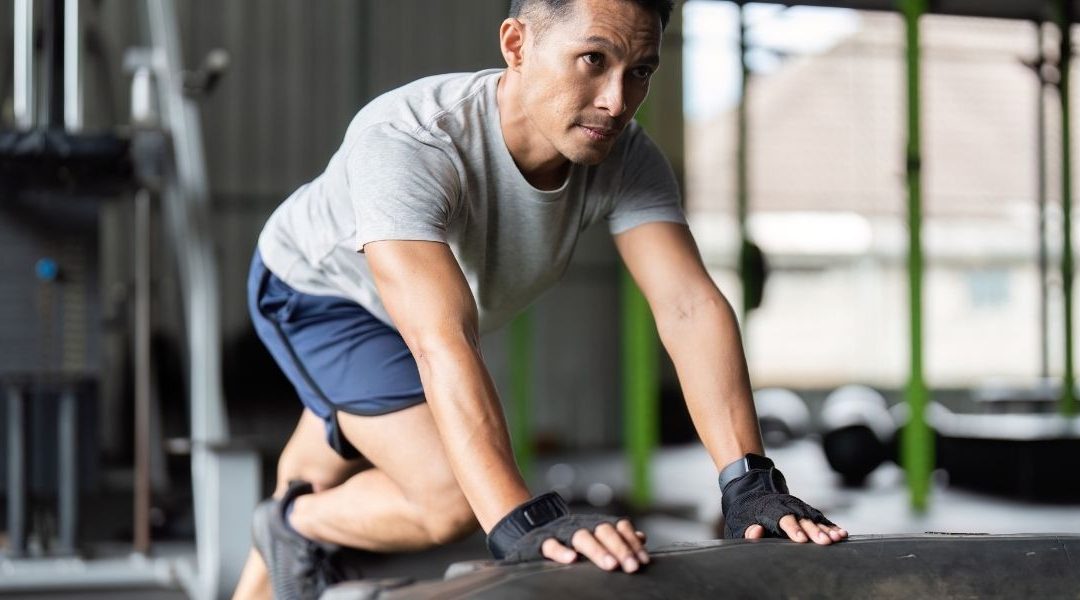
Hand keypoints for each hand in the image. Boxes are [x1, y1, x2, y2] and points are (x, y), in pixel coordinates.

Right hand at [540, 518, 649, 572]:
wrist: (530, 528)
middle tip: (632, 566)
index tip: (644, 560)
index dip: (632, 542)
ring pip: (581, 537)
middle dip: (620, 548)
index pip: (618, 527)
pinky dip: (561, 552)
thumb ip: (617, 537)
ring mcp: (562, 532)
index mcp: (595, 524)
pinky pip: (551, 545)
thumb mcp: (594, 535)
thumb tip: (642, 537)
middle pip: (604, 531)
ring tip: (611, 565)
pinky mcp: (542, 542)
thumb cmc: (569, 537)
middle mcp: (581, 525)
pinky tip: (571, 560)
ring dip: (598, 550)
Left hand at [719, 457, 846, 543]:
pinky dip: (831, 526)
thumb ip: (748, 529)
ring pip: (815, 519)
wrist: (754, 494)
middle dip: (814, 531)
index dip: (792, 529)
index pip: (783, 520)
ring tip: (839, 538)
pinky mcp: (806, 512)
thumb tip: (756, 531)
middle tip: (825, 542)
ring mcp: (799, 509)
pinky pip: (821, 519)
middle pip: (803, 520)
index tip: (801, 539)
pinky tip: (842, 534)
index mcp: (771, 512)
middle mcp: (788, 508)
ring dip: (827, 529)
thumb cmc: (746, 515)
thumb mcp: (740, 523)